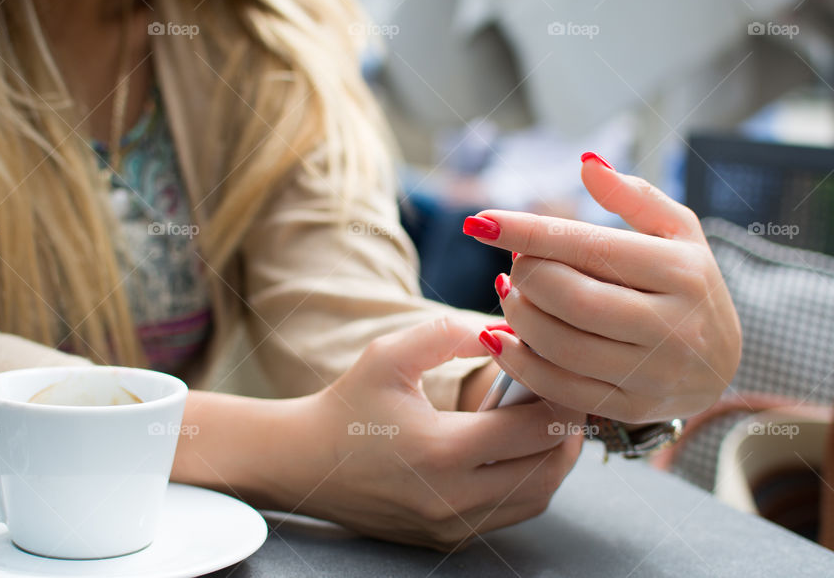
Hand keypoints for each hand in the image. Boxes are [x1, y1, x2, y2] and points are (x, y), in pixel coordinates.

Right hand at [300, 317, 583, 548]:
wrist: (304, 462)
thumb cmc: (346, 406)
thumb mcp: (389, 354)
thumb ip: (449, 334)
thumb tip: (504, 333)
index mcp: (440, 451)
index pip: (532, 429)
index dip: (559, 397)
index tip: (561, 372)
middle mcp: (452, 498)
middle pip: (547, 470)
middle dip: (566, 431)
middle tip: (566, 396)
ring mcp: (451, 525)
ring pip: (536, 498)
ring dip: (552, 461)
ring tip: (546, 422)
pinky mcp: (448, 538)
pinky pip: (509, 514)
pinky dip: (527, 482)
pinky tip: (517, 450)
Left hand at [463, 153, 740, 423]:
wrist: (721, 363)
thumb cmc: (685, 283)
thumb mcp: (677, 232)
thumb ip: (633, 196)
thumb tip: (586, 164)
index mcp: (681, 272)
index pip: (588, 245)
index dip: (527, 232)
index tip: (478, 221)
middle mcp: (673, 326)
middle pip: (568, 297)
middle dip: (525, 275)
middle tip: (514, 265)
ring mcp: (653, 373)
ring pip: (558, 344)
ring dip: (516, 315)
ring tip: (511, 294)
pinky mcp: (632, 407)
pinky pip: (558, 386)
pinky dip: (516, 360)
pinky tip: (499, 336)